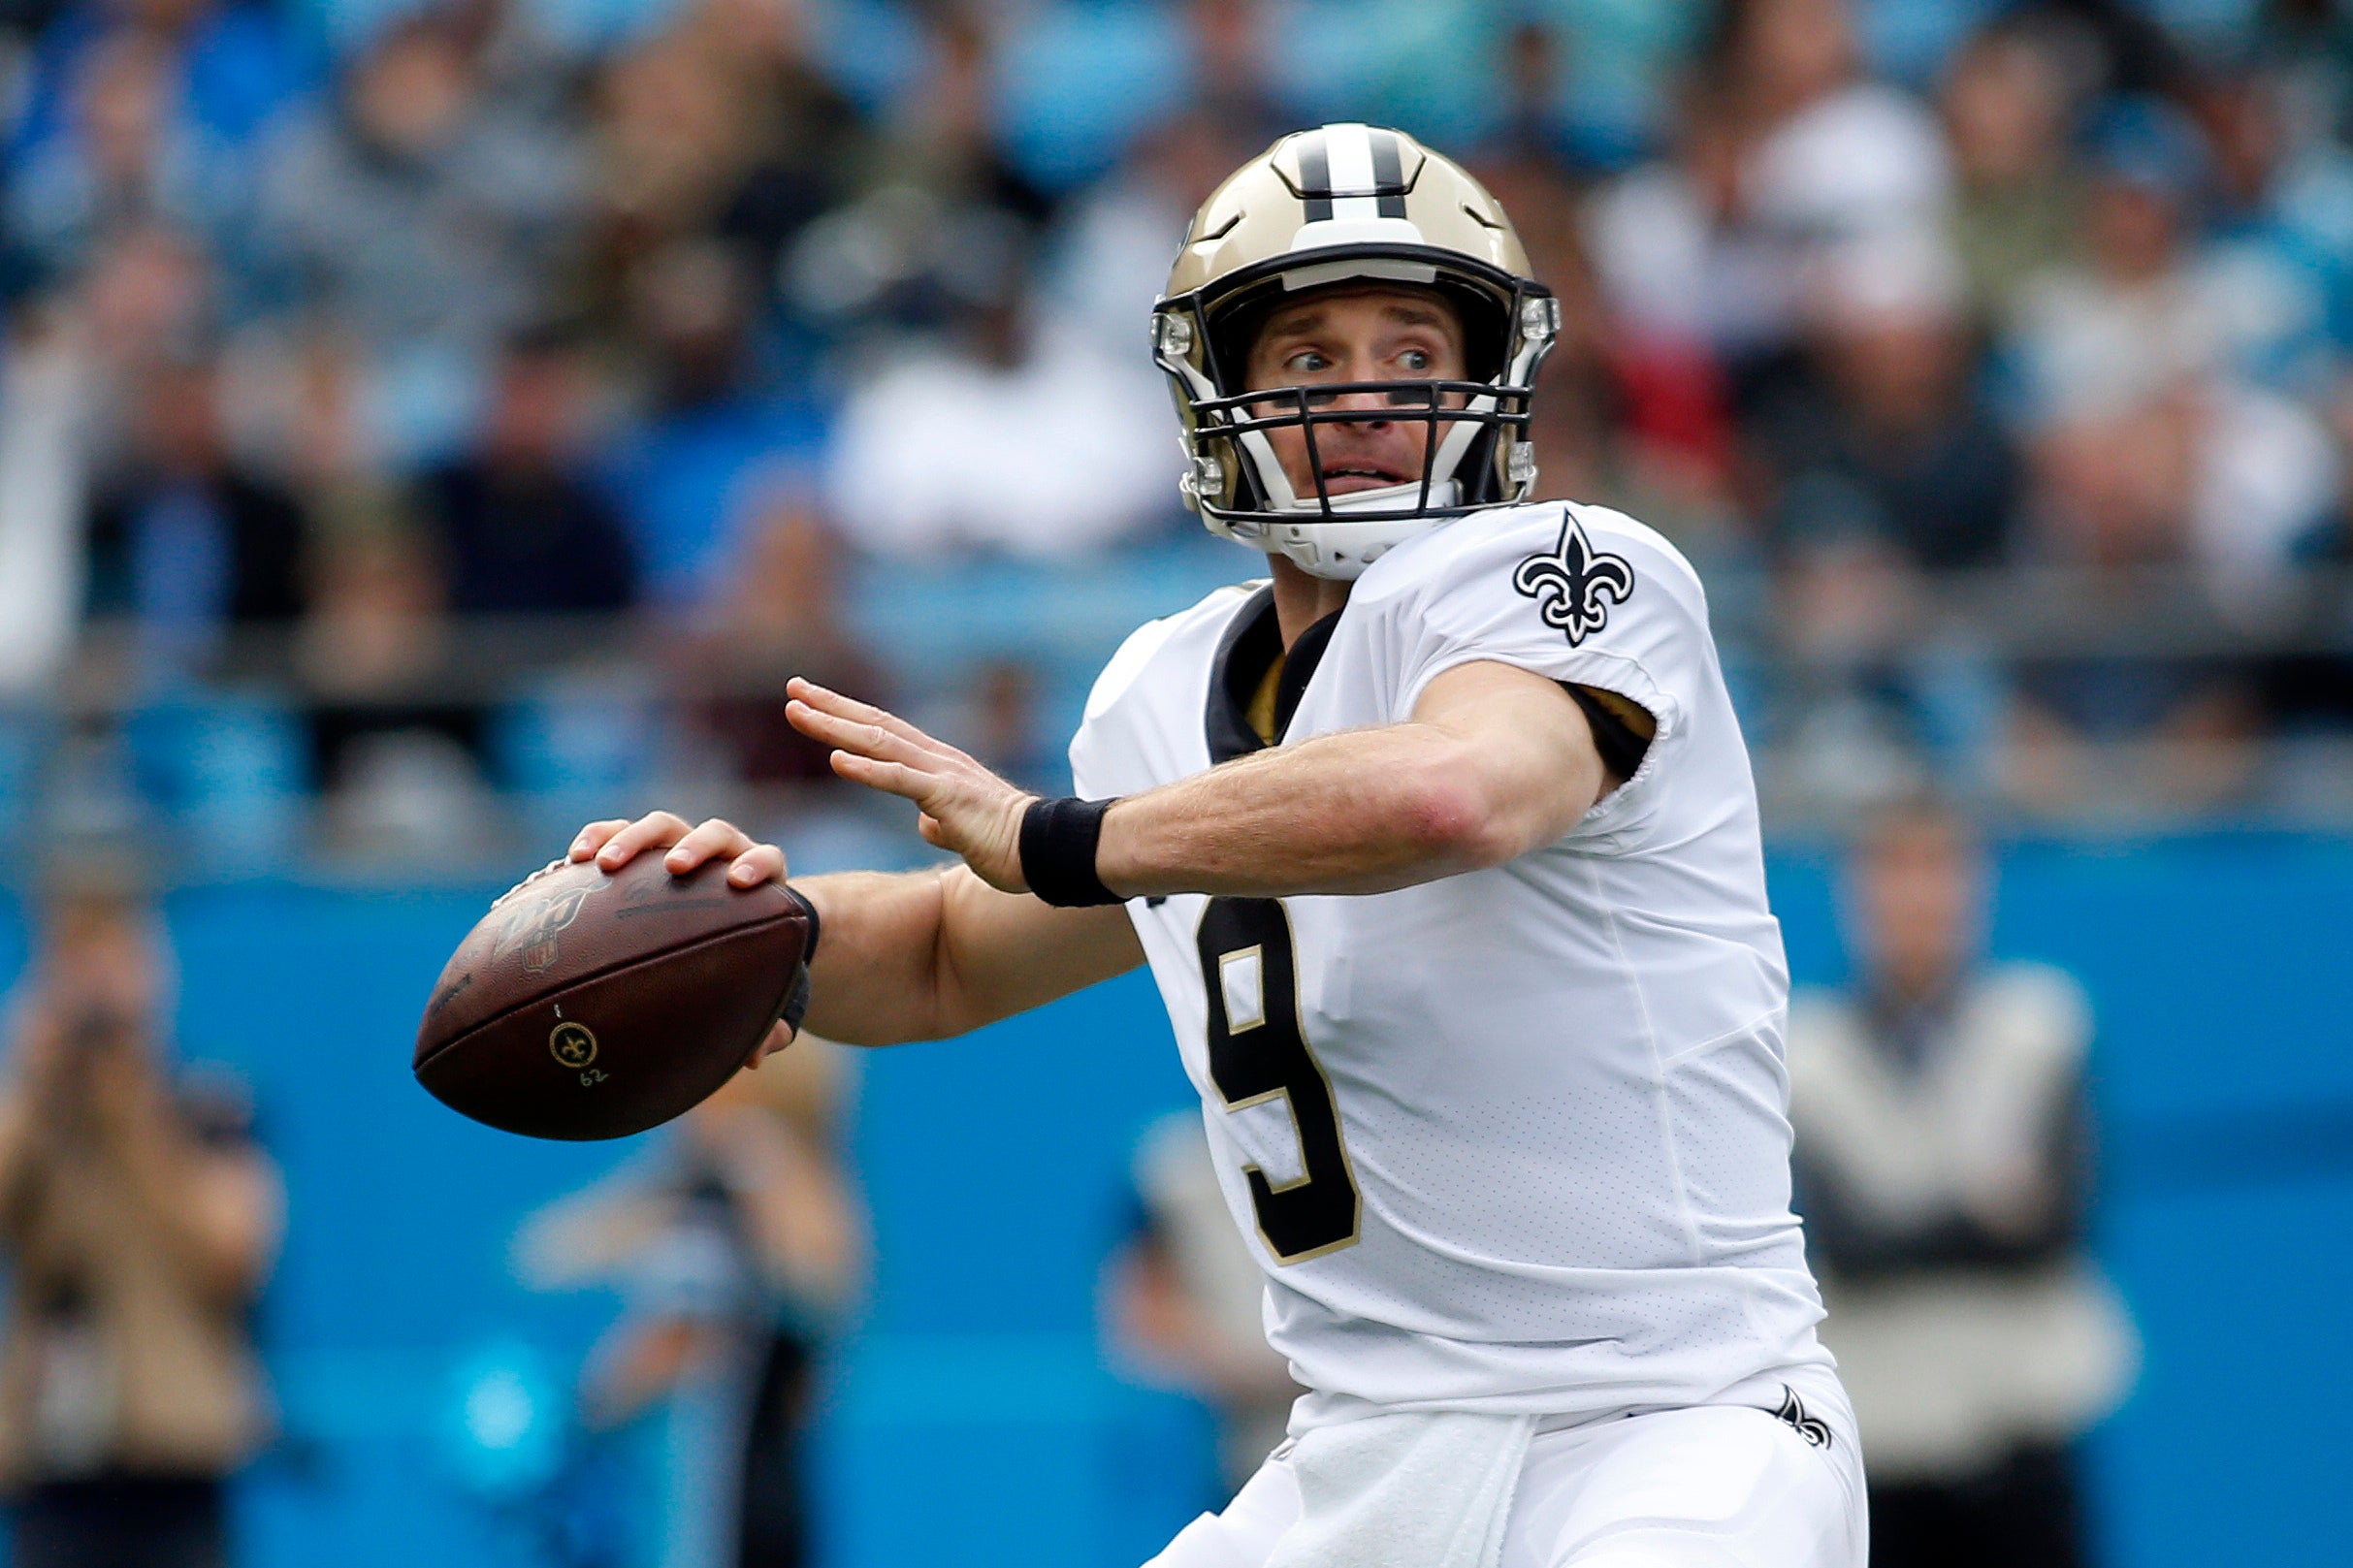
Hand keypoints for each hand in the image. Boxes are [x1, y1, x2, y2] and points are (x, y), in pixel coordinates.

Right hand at [567, 811, 797, 1068]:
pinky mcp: (643, 845)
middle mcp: (723, 854)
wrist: (715, 925)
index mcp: (761, 881)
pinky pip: (619, 830)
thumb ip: (762, 1017)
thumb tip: (757, 1056)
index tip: (740, 882)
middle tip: (673, 868)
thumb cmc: (740, 961)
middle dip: (695, 847)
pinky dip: (599, 837)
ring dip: (635, 838)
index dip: (758, 864)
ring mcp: (681, 843)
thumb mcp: (754, 986)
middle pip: (716, 834)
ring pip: (662, 826)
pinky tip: (573, 860)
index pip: (768, 859)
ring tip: (605, 865)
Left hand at [784, 677, 1034, 892]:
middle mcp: (937, 760)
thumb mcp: (964, 829)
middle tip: (793, 687)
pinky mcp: (948, 798)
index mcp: (939, 767)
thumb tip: (925, 822)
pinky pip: (899, 780)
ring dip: (834, 727)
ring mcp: (942, 776)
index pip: (885, 732)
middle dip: (830, 706)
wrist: (1048, 852)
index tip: (812, 701)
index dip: (847, 715)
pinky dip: (865, 769)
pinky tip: (836, 759)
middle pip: (875, 725)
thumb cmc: (1010, 844)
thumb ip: (940, 818)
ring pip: (878, 743)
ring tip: (797, 712)